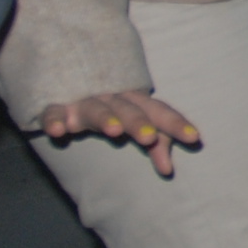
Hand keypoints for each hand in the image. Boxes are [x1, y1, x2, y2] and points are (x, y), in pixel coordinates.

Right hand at [38, 90, 199, 177]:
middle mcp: (112, 99)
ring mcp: (83, 102)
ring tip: (114, 132)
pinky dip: (54, 119)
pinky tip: (57, 130)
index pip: (159, 110)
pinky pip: (53, 111)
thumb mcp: (135, 124)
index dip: (175, 122)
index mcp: (135, 102)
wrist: (71, 77)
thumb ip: (157, 144)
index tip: (193, 137)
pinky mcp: (57, 108)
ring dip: (106, 118)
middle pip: (129, 109)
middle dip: (140, 122)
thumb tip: (168, 170)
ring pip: (96, 108)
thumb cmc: (114, 109)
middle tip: (150, 139)